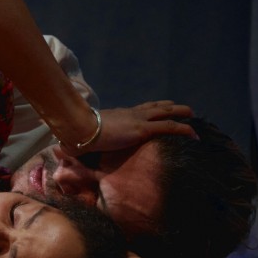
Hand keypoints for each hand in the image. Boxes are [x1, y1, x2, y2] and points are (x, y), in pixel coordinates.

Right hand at [62, 100, 195, 156]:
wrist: (79, 128)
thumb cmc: (77, 134)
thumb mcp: (83, 137)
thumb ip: (80, 143)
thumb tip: (62, 150)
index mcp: (120, 115)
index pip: (141, 109)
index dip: (154, 108)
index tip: (162, 109)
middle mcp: (132, 114)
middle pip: (157, 107)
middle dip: (172, 107)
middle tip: (185, 110)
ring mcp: (139, 120)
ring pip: (168, 113)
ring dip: (183, 113)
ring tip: (194, 117)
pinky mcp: (143, 130)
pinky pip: (170, 127)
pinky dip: (185, 130)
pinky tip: (195, 135)